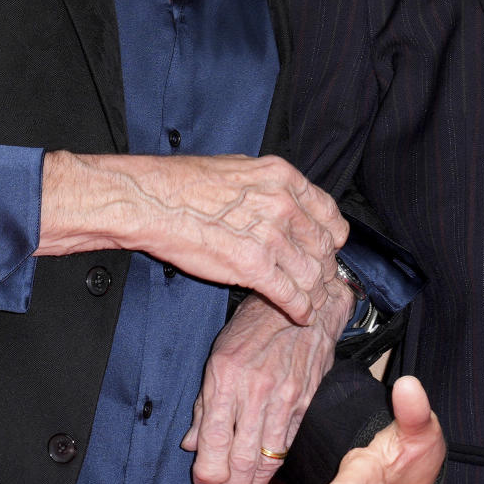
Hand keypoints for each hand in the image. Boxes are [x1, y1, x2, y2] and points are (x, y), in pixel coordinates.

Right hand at [38, 149, 346, 324]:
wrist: (153, 201)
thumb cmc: (184, 183)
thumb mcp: (238, 168)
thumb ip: (269, 186)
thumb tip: (283, 199)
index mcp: (282, 177)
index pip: (329, 214)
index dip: (331, 237)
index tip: (326, 248)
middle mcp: (283, 204)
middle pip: (322, 247)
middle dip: (322, 268)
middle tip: (316, 280)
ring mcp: (270, 236)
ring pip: (312, 274)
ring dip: (312, 293)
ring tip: (307, 301)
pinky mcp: (254, 267)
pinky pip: (291, 296)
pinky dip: (299, 309)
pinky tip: (298, 314)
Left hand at [182, 279, 352, 483]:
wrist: (304, 307)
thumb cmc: (255, 326)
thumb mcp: (219, 354)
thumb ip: (205, 403)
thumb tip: (191, 441)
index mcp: (225, 375)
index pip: (214, 437)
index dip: (207, 469)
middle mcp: (254, 390)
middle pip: (240, 455)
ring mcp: (282, 399)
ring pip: (265, 457)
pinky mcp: (303, 404)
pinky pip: (285, 444)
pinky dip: (273, 465)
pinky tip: (263, 475)